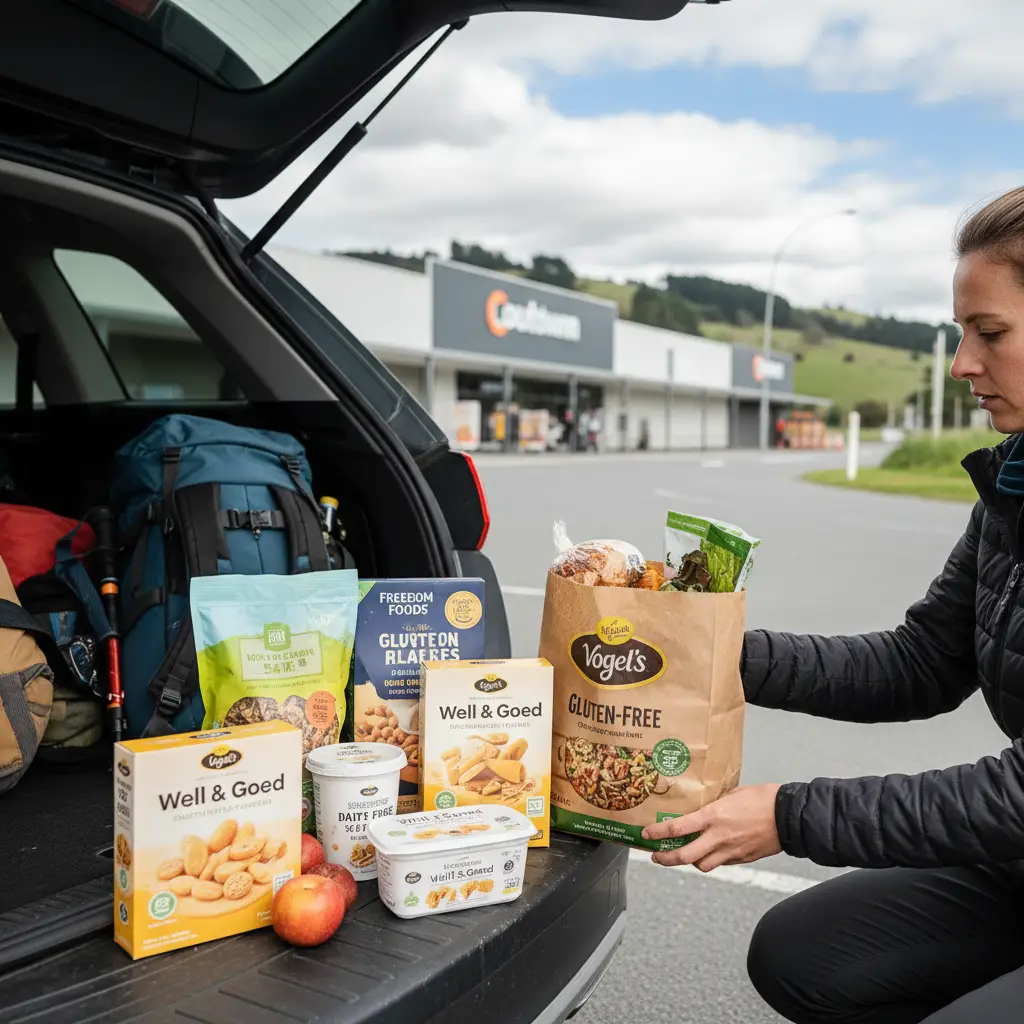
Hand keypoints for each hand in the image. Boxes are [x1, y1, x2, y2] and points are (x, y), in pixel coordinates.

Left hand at [641, 784, 782, 871]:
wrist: (789, 817)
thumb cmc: (763, 799)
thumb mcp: (732, 794)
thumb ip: (714, 804)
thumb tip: (703, 808)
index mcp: (713, 817)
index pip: (677, 828)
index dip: (658, 834)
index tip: (647, 834)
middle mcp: (718, 837)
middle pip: (684, 856)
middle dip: (666, 859)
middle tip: (656, 856)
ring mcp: (730, 851)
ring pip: (702, 865)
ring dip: (690, 861)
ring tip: (683, 854)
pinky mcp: (742, 859)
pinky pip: (721, 864)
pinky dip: (712, 860)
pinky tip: (710, 852)